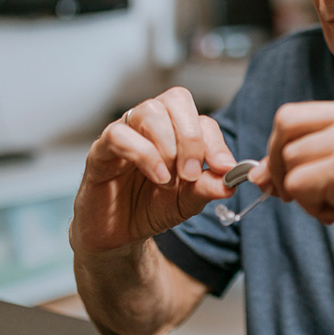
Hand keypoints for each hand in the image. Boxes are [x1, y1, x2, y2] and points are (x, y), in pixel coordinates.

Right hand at [72, 87, 236, 254]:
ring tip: (170, 179)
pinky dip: (144, 154)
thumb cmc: (152, 208)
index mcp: (177, 132)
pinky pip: (120, 135)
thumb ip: (208, 188)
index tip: (223, 169)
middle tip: (192, 173)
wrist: (120, 234)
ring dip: (168, 145)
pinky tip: (156, 177)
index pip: (202, 120)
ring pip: (150, 110)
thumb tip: (232, 181)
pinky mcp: (101, 150)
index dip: (216, 143)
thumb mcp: (188, 201)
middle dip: (192, 136)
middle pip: (177, 99)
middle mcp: (152, 125)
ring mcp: (126, 133)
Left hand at [249, 90, 333, 278]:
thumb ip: (317, 155)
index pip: (299, 112)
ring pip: (290, 158)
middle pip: (286, 124)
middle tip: (295, 194)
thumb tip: (256, 171)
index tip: (285, 176)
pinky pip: (297, 184)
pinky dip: (312, 207)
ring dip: (303, 192)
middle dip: (278, 163)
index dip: (281, 146)